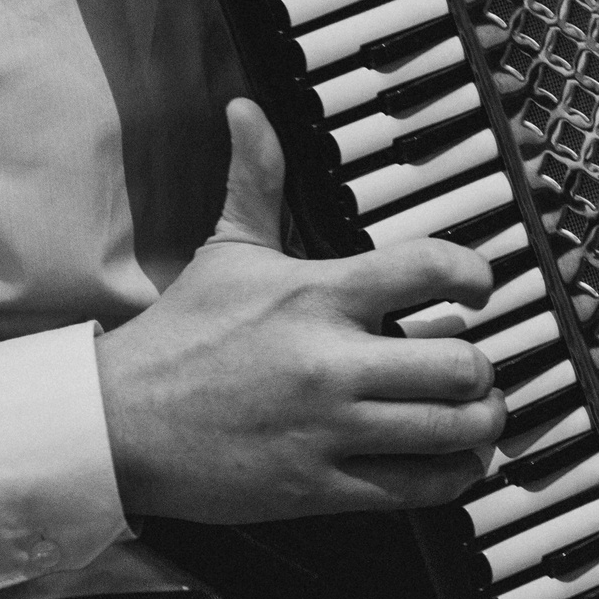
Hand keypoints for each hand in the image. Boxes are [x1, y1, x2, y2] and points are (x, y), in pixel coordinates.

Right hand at [94, 99, 507, 522]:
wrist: (115, 424)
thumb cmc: (178, 338)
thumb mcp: (224, 252)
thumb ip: (254, 181)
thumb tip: (246, 109)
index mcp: (318, 295)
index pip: (431, 268)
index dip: (475, 275)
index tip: (480, 289)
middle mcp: (332, 362)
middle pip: (459, 365)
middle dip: (483, 368)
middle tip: (478, 368)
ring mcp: (328, 429)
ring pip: (449, 430)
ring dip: (480, 423)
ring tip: (478, 414)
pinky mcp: (319, 487)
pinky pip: (416, 489)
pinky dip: (450, 477)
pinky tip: (452, 462)